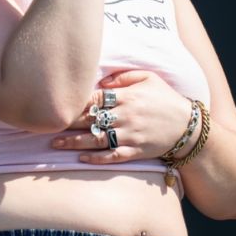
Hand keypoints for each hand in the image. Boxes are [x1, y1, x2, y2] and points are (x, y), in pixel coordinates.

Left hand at [50, 70, 193, 163]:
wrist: (190, 127)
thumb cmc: (166, 99)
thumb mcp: (148, 78)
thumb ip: (123, 77)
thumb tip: (100, 82)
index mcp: (126, 97)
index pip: (93, 99)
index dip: (74, 102)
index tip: (56, 103)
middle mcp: (125, 116)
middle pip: (90, 120)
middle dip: (66, 123)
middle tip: (45, 125)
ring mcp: (130, 136)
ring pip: (97, 140)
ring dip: (74, 143)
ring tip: (54, 144)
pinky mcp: (136, 152)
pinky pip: (113, 157)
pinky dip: (96, 159)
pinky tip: (80, 159)